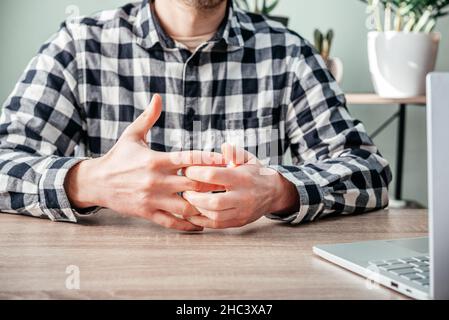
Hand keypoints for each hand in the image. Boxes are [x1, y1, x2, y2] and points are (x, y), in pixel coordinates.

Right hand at [65, 94, 223, 230]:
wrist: (95, 182)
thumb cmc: (118, 157)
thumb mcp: (132, 135)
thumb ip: (148, 118)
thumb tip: (158, 97)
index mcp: (156, 160)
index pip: (188, 159)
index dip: (209, 160)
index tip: (225, 161)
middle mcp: (156, 180)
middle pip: (193, 184)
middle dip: (212, 184)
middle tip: (228, 184)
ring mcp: (152, 199)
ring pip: (185, 206)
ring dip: (203, 206)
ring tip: (218, 205)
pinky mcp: (147, 213)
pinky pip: (171, 222)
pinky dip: (187, 225)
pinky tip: (200, 224)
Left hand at [183, 143, 299, 228]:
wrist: (274, 193)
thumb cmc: (256, 173)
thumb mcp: (248, 158)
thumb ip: (235, 153)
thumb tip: (224, 147)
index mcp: (242, 178)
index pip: (214, 176)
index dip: (196, 173)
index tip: (187, 170)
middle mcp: (243, 197)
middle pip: (213, 201)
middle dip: (194, 197)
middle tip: (185, 191)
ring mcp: (242, 212)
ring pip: (214, 216)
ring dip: (197, 209)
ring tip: (188, 201)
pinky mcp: (239, 222)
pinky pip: (217, 225)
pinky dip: (202, 221)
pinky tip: (193, 213)